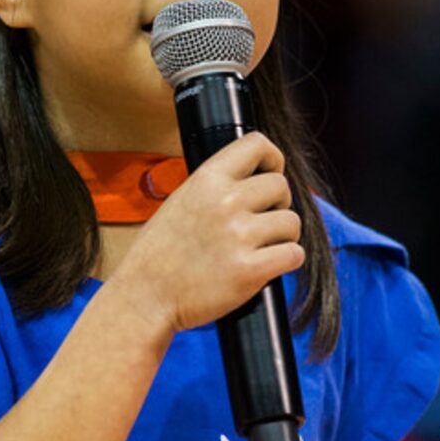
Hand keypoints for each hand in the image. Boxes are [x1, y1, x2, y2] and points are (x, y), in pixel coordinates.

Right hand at [109, 132, 302, 336]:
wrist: (145, 296)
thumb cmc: (159, 254)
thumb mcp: (181, 201)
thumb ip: (215, 188)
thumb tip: (253, 181)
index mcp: (207, 179)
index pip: (257, 144)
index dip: (272, 160)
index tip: (270, 175)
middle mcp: (225, 202)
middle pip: (282, 186)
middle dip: (278, 205)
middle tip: (263, 223)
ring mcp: (238, 236)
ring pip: (291, 223)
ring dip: (283, 236)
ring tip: (262, 248)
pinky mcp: (249, 270)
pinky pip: (293, 254)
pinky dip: (287, 261)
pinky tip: (269, 265)